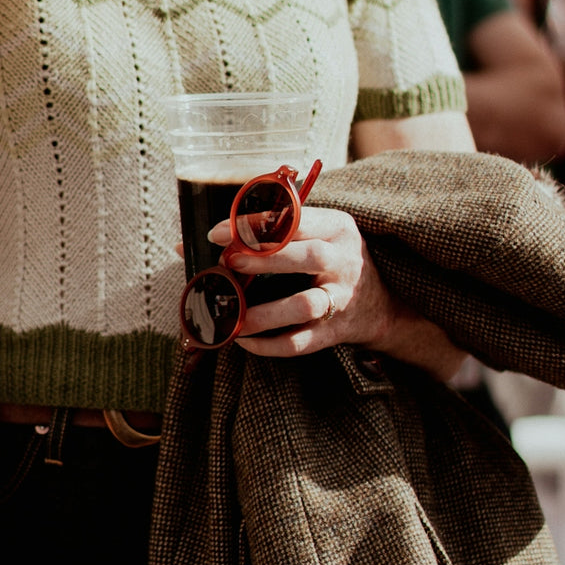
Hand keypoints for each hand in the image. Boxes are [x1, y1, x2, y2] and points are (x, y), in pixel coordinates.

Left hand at [211, 204, 395, 357]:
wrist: (379, 307)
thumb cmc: (330, 262)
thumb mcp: (314, 235)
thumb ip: (262, 235)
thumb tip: (185, 245)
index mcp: (337, 227)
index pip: (297, 219)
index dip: (255, 224)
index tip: (219, 233)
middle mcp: (343, 260)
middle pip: (308, 257)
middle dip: (265, 259)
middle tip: (228, 262)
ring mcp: (342, 298)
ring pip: (305, 305)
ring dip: (265, 313)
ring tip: (233, 316)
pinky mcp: (336, 331)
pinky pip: (302, 342)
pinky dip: (271, 345)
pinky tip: (246, 341)